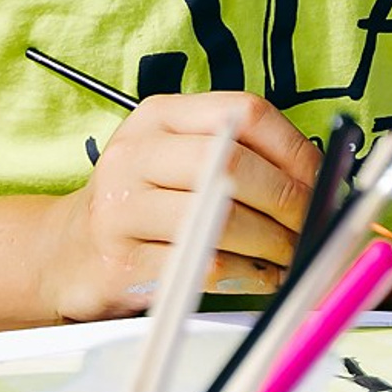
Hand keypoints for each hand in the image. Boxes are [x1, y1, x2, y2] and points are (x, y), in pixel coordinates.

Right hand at [38, 92, 317, 322]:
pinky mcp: (120, 262)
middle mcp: (135, 153)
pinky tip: (263, 277)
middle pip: (235, 166)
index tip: (324, 180)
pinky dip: (247, 274)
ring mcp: (121, 208)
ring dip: (273, 243)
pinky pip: (203, 266)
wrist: (65, 252)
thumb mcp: (181, 157)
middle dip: (289, 200)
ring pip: (221, 220)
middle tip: (315, 225)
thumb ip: (242, 154)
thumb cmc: (147, 201)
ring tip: (294, 254)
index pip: (244, 114)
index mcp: (160, 116)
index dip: (295, 149)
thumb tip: (326, 180)